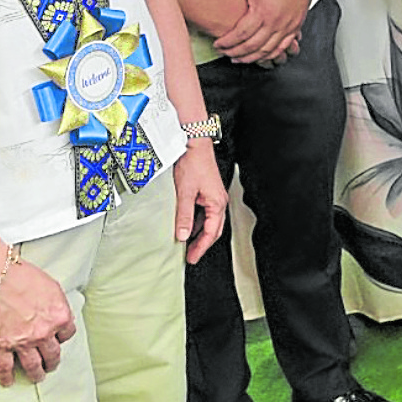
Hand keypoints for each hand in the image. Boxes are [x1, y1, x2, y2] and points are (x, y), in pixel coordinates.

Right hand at [0, 253, 74, 386]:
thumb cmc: (22, 275)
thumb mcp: (52, 286)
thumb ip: (59, 304)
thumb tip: (61, 316)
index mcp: (59, 317)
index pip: (68, 334)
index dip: (61, 337)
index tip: (57, 339)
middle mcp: (44, 333)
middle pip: (53, 355)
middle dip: (52, 362)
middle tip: (50, 365)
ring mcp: (22, 342)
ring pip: (33, 366)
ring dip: (36, 374)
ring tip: (36, 377)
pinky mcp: (0, 346)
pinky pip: (4, 368)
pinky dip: (6, 378)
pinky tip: (7, 382)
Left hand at [171, 143, 226, 264]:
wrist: (194, 143)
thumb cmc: (193, 163)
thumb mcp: (185, 192)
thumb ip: (184, 215)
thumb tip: (182, 235)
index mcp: (217, 203)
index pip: (210, 233)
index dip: (201, 247)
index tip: (192, 258)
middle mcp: (218, 201)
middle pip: (213, 230)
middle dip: (202, 244)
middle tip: (191, 256)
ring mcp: (213, 196)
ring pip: (208, 222)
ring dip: (199, 234)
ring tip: (187, 244)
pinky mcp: (207, 191)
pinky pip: (204, 213)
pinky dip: (196, 222)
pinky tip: (186, 225)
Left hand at [214, 0, 310, 65]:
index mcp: (262, 12)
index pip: (240, 34)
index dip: (227, 42)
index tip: (218, 44)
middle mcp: (275, 23)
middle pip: (252, 46)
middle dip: (236, 53)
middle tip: (225, 53)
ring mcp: (286, 28)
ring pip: (267, 51)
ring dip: (251, 58)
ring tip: (240, 58)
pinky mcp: (294, 29)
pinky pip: (281, 48)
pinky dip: (270, 56)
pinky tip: (261, 57)